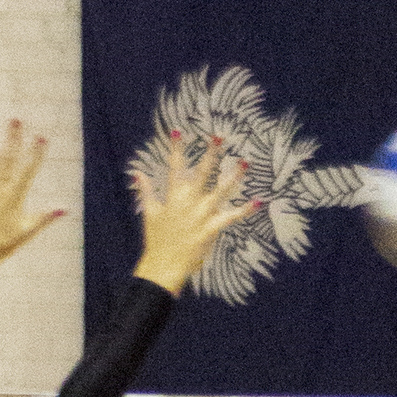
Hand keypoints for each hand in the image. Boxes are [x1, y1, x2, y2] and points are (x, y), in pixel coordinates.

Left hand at [0, 119, 63, 276]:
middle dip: (12, 139)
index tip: (41, 138)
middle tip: (15, 119)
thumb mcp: (26, 232)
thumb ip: (44, 217)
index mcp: (14, 198)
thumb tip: (65, 209)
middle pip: (6, 160)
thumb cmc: (3, 245)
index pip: (27, 171)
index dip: (35, 154)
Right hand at [135, 141, 257, 294]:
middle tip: (219, 136)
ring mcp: (201, 214)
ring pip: (221, 191)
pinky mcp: (212, 228)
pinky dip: (246, 210)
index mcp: (173, 196)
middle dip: (210, 154)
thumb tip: (137, 172)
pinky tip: (258, 201)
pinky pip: (232, 217)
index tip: (178, 131)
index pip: (175, 167)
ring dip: (234, 176)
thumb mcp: (149, 212)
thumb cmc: (157, 240)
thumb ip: (146, 190)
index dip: (176, 148)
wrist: (163, 265)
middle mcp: (189, 202)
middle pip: (202, 173)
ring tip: (246, 162)